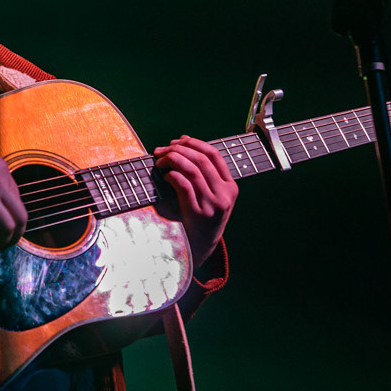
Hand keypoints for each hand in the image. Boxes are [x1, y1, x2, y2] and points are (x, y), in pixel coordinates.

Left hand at [154, 135, 237, 264]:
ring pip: (192, 169)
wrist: (199, 250)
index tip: (178, 140)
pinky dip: (172, 176)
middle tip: (162, 150)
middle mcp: (225, 194)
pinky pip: (184, 185)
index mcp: (230, 187)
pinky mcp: (198, 213)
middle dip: (179, 149)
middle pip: (201, 159)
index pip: (215, 155)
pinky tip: (164, 176)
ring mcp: (213, 204)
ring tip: (159, 161)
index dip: (195, 143)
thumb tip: (182, 147)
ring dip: (172, 160)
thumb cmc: (200, 220)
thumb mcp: (211, 198)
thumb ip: (204, 177)